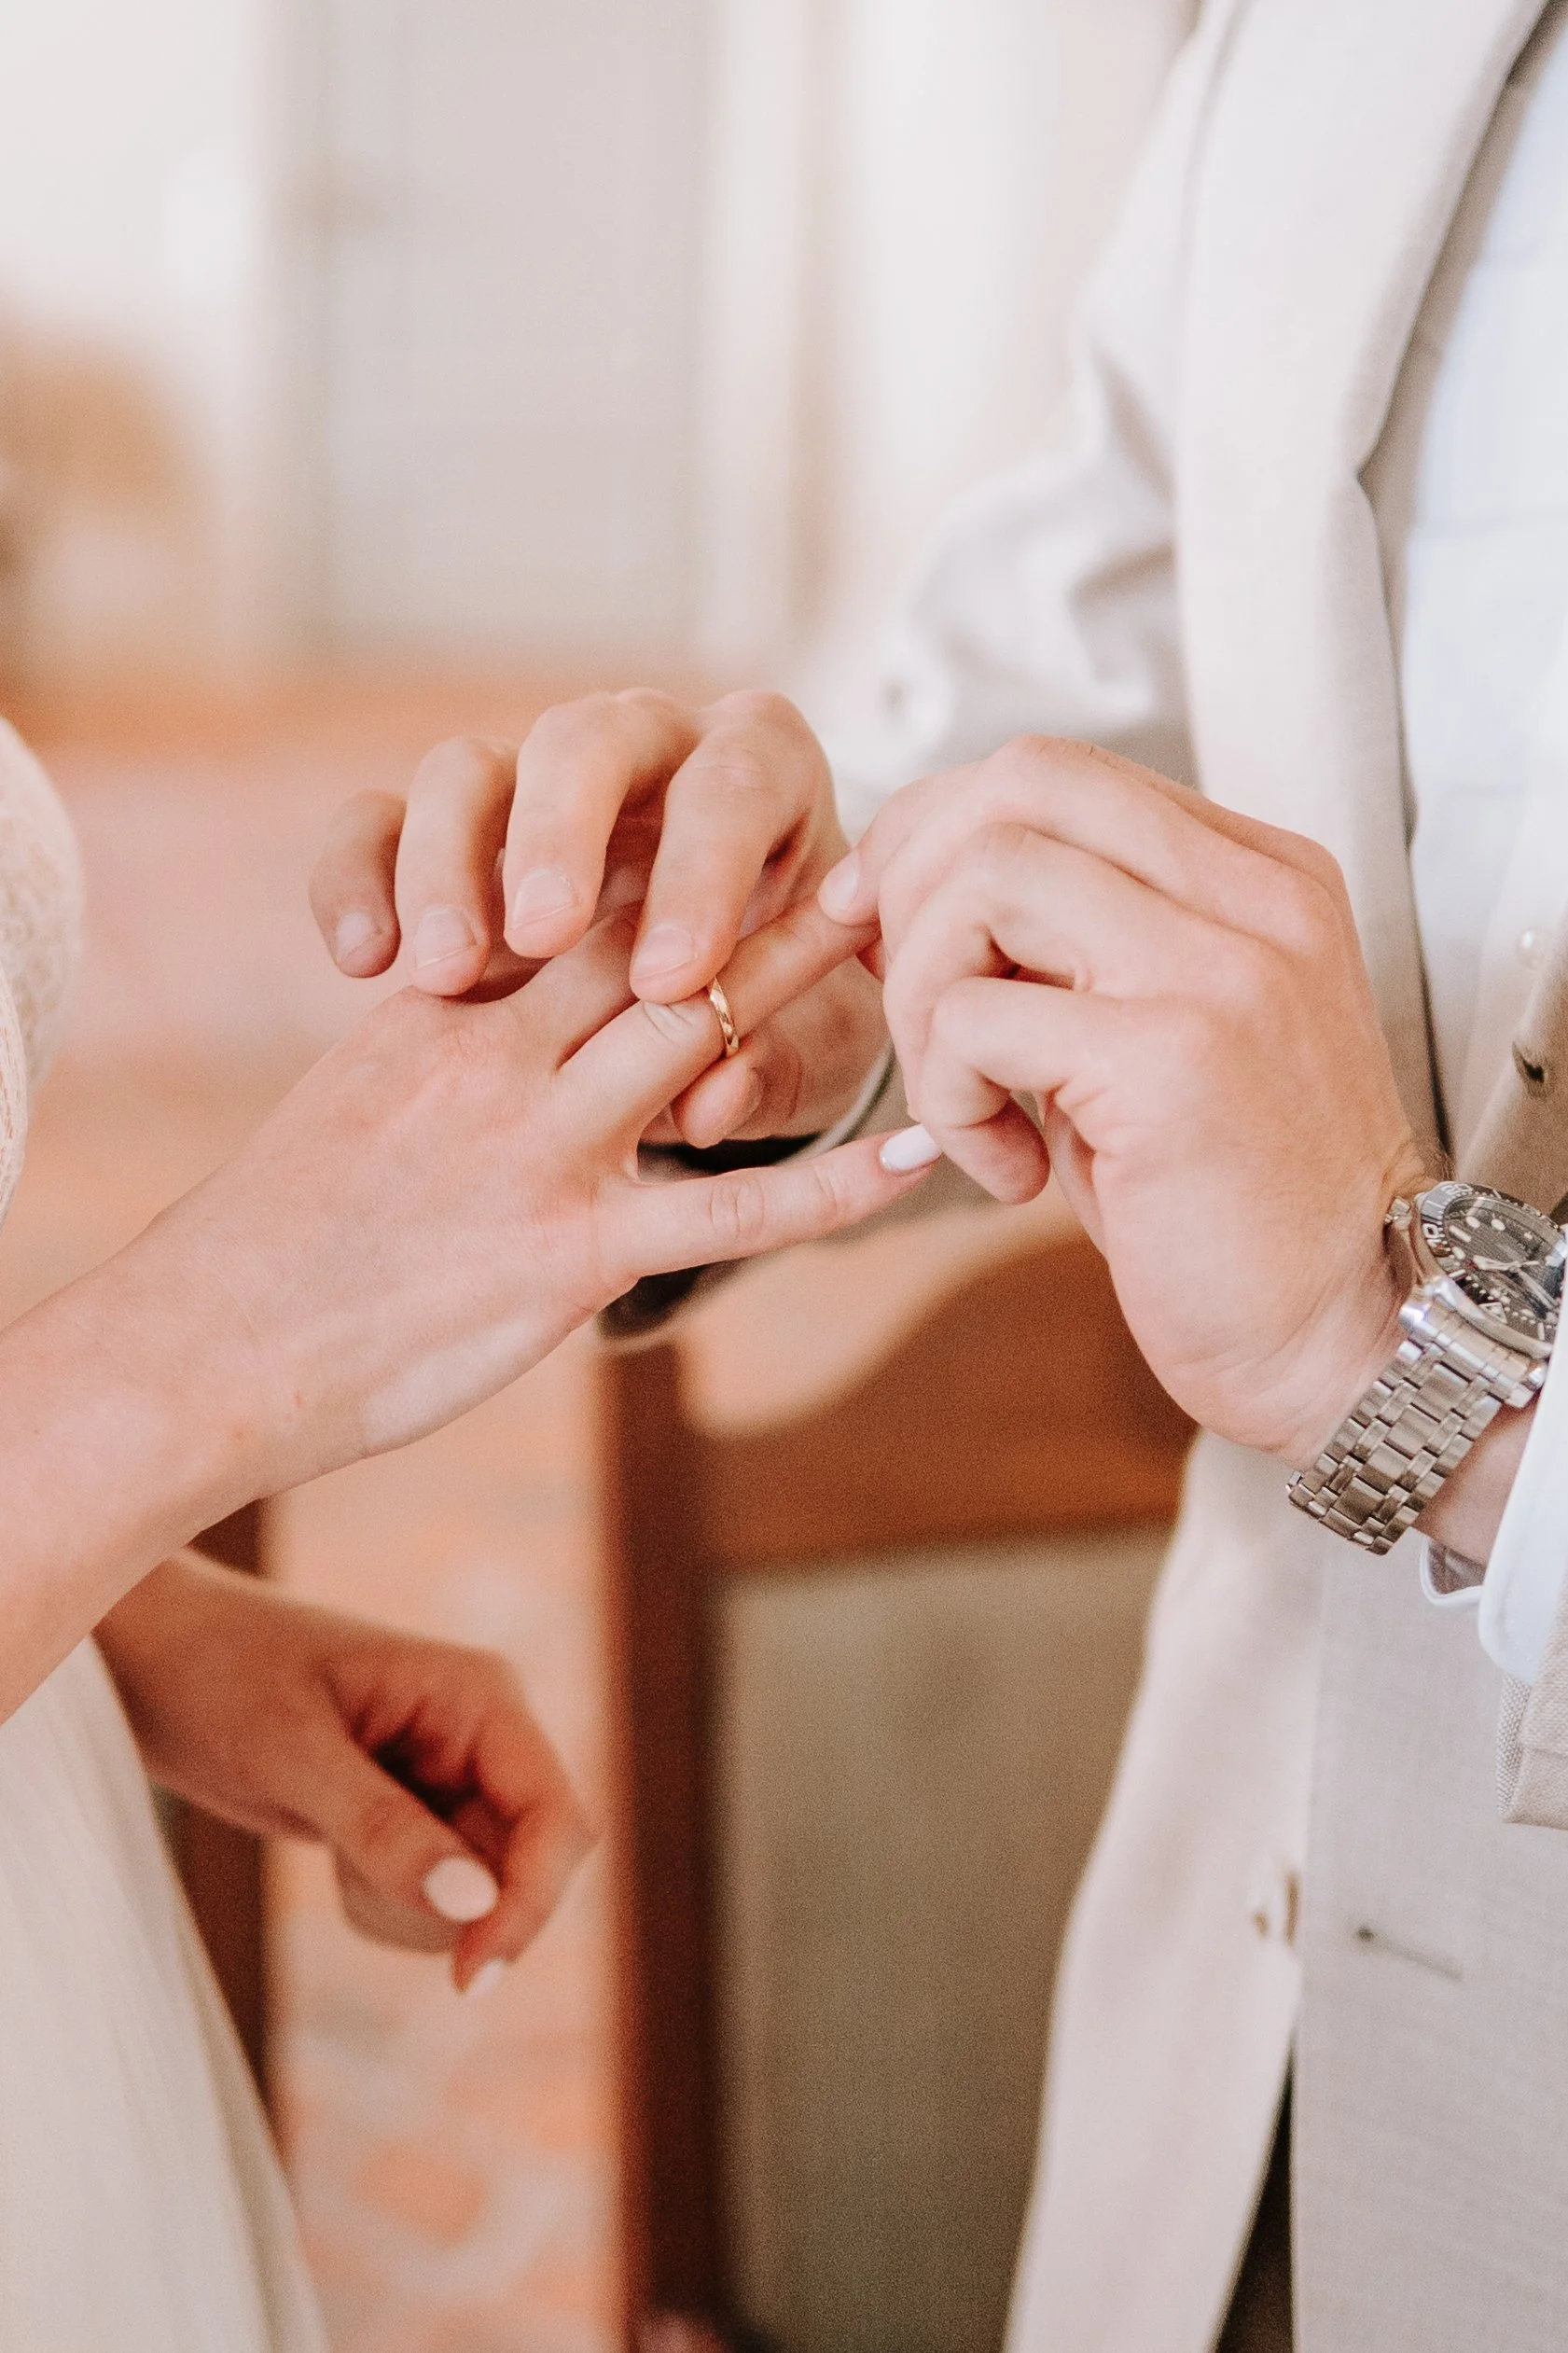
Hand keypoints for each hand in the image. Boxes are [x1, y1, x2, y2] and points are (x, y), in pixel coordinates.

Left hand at [98, 1554, 589, 1992]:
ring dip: (407, 1911)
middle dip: (453, 1907)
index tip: (473, 1976)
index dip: (532, 1900)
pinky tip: (329, 1851)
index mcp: (481, 1697)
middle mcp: (483, 1740)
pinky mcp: (419, 1824)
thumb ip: (381, 1827)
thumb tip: (473, 1904)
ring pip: (484, 1901)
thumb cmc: (222, 1674)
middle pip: (531, 1868)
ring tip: (328, 1841)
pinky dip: (383, 1909)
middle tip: (353, 1884)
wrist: (160, 1664)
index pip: (555, 1816)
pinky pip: (436, 1906)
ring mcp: (454, 1783)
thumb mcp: (291, 1750)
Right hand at [138, 895, 926, 1505]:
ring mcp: (537, 1146)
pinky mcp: (567, 1248)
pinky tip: (906, 1162)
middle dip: (757, 887)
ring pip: (695, 1036)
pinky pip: (721, 1213)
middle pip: (649, 939)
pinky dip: (825, 1188)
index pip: (569, 903)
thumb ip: (442, 1045)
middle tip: (869, 845)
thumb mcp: (359, 1100)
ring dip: (805, 984)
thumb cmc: (277, 1236)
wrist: (209, 1341)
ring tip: (909, 947)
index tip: (745, 821)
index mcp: (443, 1010)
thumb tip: (493, 1011)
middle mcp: (496, 1053)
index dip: (666, 856)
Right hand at [307, 691, 887, 1146]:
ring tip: (442, 976)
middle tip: (544, 935)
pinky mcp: (443, 839)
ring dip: (446, 865)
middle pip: (586, 739)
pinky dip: (356, 878)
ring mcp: (533, 788)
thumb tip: (716, 1101)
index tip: (673, 980)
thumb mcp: (807, 1058)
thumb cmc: (789, 1027)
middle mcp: (644, 752)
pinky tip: (363, 962)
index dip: (704, 874)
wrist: (708, 1029)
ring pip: (465, 771)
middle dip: (562, 834)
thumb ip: (771, 1072)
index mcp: (761, 781)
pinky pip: (374, 825)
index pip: (734, 788)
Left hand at [821, 737, 1429, 1463]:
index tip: (885, 922)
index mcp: (1259, 877)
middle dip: (910, 880)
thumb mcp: (1160, 1035)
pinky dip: (948, 1098)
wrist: (1343, 1336)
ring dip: (921, 995)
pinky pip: (975, 1017)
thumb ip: (1075, 947)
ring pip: (985, 880)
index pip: (1055, 772)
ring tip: (962, 1100)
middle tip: (899, 994)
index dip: (935, 831)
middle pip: (1018, 784)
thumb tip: (906, 888)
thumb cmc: (1233, 1206)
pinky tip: (1005, 1171)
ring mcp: (1222, 969)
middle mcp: (1256, 898)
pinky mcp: (1172, 1058)